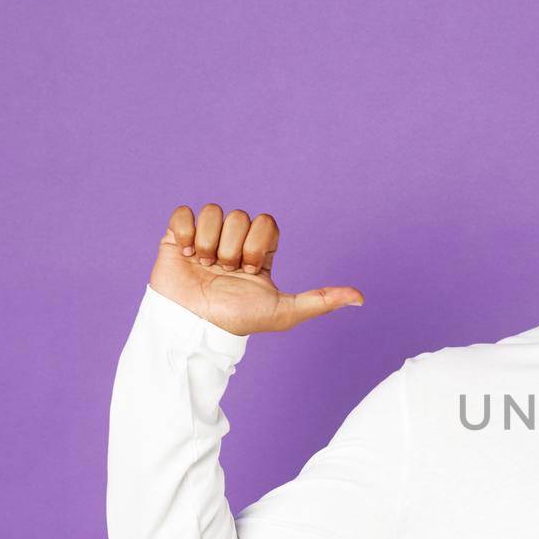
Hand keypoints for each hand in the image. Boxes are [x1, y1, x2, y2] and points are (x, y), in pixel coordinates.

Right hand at [149, 204, 364, 336]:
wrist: (193, 327)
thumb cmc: (237, 321)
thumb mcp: (283, 312)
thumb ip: (321, 300)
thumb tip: (361, 298)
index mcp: (259, 251)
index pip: (267, 222)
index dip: (259, 244)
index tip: (251, 270)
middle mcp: (233, 240)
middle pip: (241, 217)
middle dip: (234, 248)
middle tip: (226, 272)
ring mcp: (205, 237)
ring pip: (214, 212)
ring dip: (210, 244)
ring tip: (204, 267)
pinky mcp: (177, 236)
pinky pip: (184, 212)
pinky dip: (185, 232)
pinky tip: (186, 255)